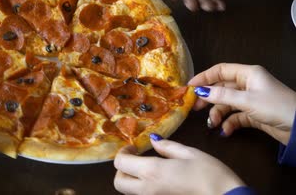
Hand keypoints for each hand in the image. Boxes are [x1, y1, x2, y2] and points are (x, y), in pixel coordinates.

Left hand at [114, 137, 244, 194]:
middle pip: (118, 182)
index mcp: (152, 171)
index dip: (123, 152)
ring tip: (148, 169)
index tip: (135, 147)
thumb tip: (154, 139)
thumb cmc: (211, 175)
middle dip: (122, 169)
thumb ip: (167, 146)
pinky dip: (144, 188)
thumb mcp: (190, 153)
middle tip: (136, 159)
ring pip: (129, 192)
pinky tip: (159, 181)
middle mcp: (147, 189)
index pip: (120, 163)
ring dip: (132, 180)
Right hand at [189, 63, 295, 144]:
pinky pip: (235, 116)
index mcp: (248, 74)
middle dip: (209, 98)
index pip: (220, 71)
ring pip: (227, 103)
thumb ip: (221, 96)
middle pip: (222, 88)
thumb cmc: (275, 106)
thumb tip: (199, 91)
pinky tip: (225, 131)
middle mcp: (248, 84)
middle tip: (196, 108)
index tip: (189, 88)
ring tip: (213, 124)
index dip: (204, 78)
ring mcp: (251, 99)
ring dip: (218, 113)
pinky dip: (229, 123)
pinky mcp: (254, 114)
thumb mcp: (246, 100)